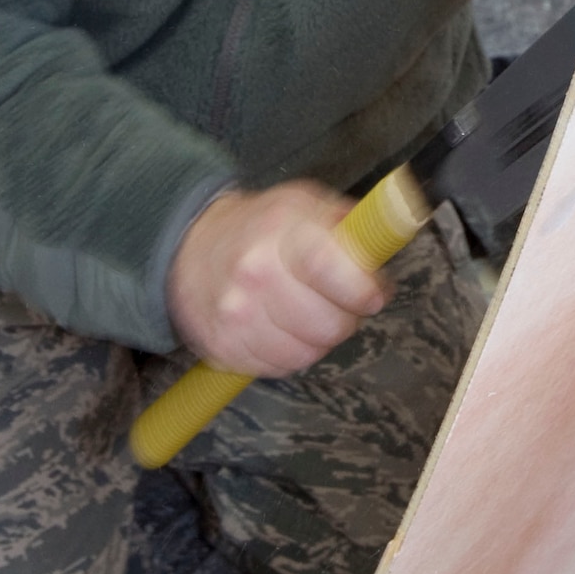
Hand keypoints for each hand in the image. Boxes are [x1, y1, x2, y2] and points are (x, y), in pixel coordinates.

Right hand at [166, 182, 387, 377]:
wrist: (190, 245)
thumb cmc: (263, 225)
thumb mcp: (306, 205)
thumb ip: (351, 227)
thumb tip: (383, 255)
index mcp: (281, 229)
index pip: (332, 268)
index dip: (362, 290)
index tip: (371, 296)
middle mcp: (255, 273)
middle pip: (328, 325)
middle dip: (345, 318)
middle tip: (337, 303)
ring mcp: (236, 315)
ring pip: (307, 354)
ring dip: (317, 340)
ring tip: (306, 314)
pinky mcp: (223, 347)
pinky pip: (279, 368)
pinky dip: (289, 354)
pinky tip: (281, 328)